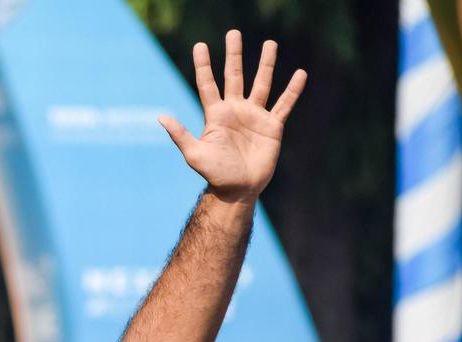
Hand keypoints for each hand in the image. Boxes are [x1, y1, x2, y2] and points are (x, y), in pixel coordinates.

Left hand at [159, 31, 306, 202]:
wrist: (237, 190)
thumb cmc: (214, 174)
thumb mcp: (194, 154)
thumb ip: (180, 134)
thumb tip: (161, 117)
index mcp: (216, 115)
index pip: (207, 84)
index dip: (203, 65)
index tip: (200, 45)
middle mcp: (235, 111)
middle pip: (234, 76)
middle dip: (234, 55)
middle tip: (233, 33)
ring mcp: (254, 116)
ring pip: (261, 84)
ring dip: (266, 64)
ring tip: (270, 43)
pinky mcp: (272, 126)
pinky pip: (284, 104)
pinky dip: (293, 90)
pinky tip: (300, 74)